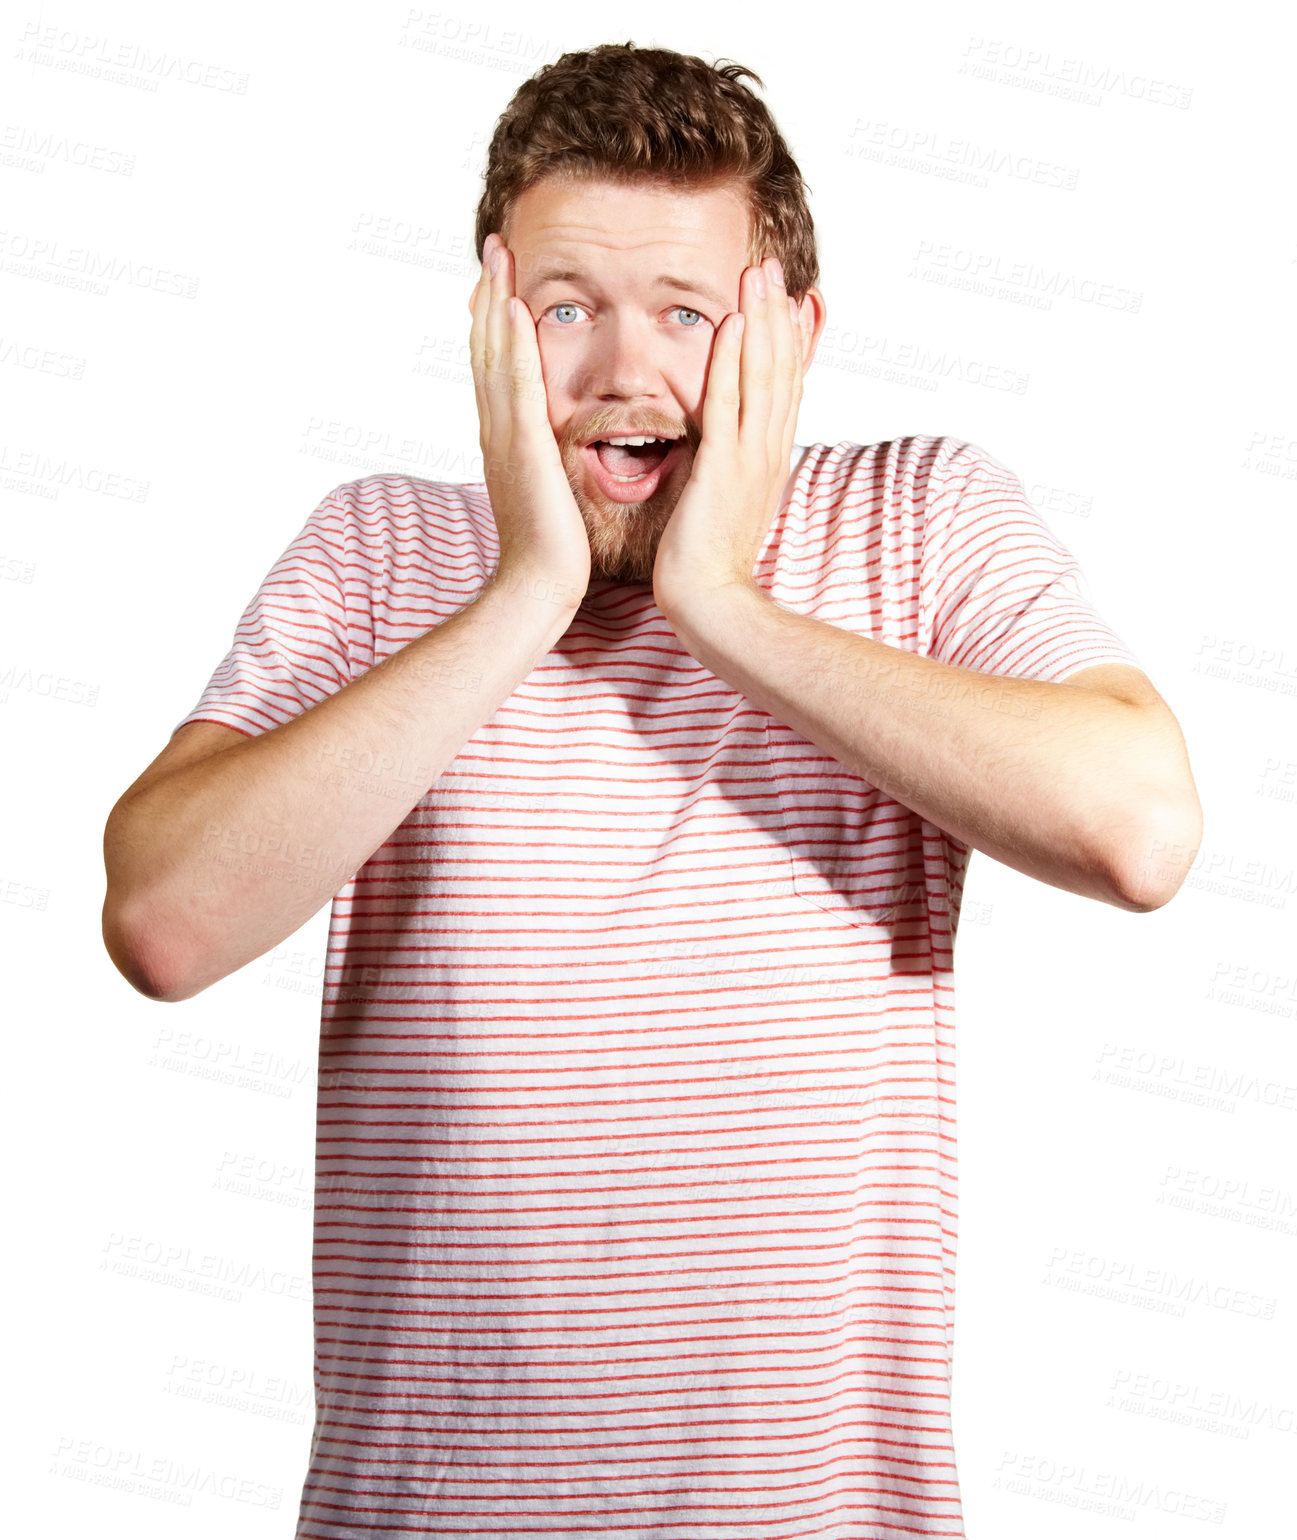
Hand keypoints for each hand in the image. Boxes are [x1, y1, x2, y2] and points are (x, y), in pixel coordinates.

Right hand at [469, 232, 590, 607]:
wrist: (540, 588)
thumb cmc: (555, 551)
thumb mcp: (551, 491)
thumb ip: (550, 461)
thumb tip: (558, 447)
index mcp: (507, 439)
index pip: (498, 365)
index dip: (497, 318)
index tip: (504, 277)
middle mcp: (497, 430)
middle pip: (487, 346)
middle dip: (490, 293)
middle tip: (495, 244)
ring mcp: (505, 437)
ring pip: (494, 355)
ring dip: (495, 301)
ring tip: (499, 255)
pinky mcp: (523, 448)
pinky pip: (516, 385)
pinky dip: (511, 345)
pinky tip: (515, 309)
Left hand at [651, 254, 803, 615]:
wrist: (711, 604)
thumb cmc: (709, 563)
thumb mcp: (726, 504)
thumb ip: (728, 469)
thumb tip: (725, 450)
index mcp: (768, 459)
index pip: (784, 387)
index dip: (787, 340)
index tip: (787, 298)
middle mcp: (768, 452)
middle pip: (781, 370)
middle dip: (778, 315)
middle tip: (774, 266)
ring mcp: (751, 459)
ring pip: (762, 376)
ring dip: (761, 321)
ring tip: (758, 274)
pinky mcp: (723, 470)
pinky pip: (728, 406)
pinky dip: (732, 363)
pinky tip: (731, 325)